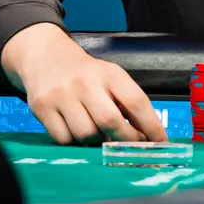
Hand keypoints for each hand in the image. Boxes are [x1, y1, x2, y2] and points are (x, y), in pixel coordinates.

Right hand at [1, 23, 167, 145]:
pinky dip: (73, 142)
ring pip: (86, 134)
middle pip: (110, 121)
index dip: (151, 125)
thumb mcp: (110, 77)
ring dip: (96, 142)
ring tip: (98, 135)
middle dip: (124, 140)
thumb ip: (126, 102)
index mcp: (110, 73)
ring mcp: (62, 95)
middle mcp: (86, 82)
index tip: (160, 142)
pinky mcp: (42, 107)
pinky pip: (64, 139)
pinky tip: (76, 131)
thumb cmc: (86, 74)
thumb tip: (145, 137)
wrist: (46, 56)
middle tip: (130, 148)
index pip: (136, 101)